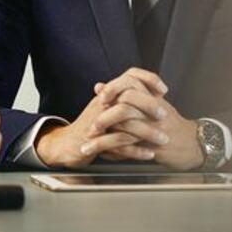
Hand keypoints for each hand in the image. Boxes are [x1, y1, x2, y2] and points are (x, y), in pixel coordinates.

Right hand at [35, 67, 169, 168]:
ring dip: (147, 132)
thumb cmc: (90, 128)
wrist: (66, 144)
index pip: (128, 77)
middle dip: (150, 107)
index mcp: (107, 95)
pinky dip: (136, 151)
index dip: (147, 79)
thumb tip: (149, 93)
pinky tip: (149, 154)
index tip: (162, 89)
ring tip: (162, 139)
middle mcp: (102, 104)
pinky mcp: (95, 140)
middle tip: (165, 116)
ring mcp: (98, 122)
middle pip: (129, 97)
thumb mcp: (107, 109)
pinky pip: (119, 144)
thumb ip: (125, 101)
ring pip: (126, 123)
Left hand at [96, 89, 202, 169]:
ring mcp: (154, 129)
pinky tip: (101, 154)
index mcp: (151, 97)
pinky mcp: (154, 147)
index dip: (113, 87)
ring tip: (88, 144)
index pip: (130, 82)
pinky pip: (129, 149)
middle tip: (92, 125)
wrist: (194, 144)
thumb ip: (125, 94)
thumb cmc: (170, 124)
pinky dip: (112, 152)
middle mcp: (152, 111)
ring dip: (102, 140)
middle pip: (125, 105)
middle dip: (104, 116)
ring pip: (125, 129)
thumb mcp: (152, 104)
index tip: (100, 95)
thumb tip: (99, 86)